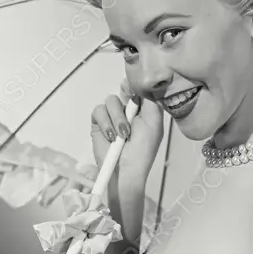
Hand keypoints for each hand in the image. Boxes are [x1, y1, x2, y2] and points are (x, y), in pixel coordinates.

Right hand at [90, 77, 163, 206]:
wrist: (126, 169)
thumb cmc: (144, 149)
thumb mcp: (154, 123)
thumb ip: (151, 101)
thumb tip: (144, 84)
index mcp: (143, 108)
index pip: (138, 87)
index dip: (137, 85)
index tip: (137, 91)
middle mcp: (127, 109)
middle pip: (123, 88)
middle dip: (126, 97)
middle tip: (130, 107)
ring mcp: (112, 115)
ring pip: (110, 100)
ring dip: (117, 118)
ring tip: (123, 135)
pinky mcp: (98, 122)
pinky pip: (98, 111)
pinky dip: (105, 124)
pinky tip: (111, 136)